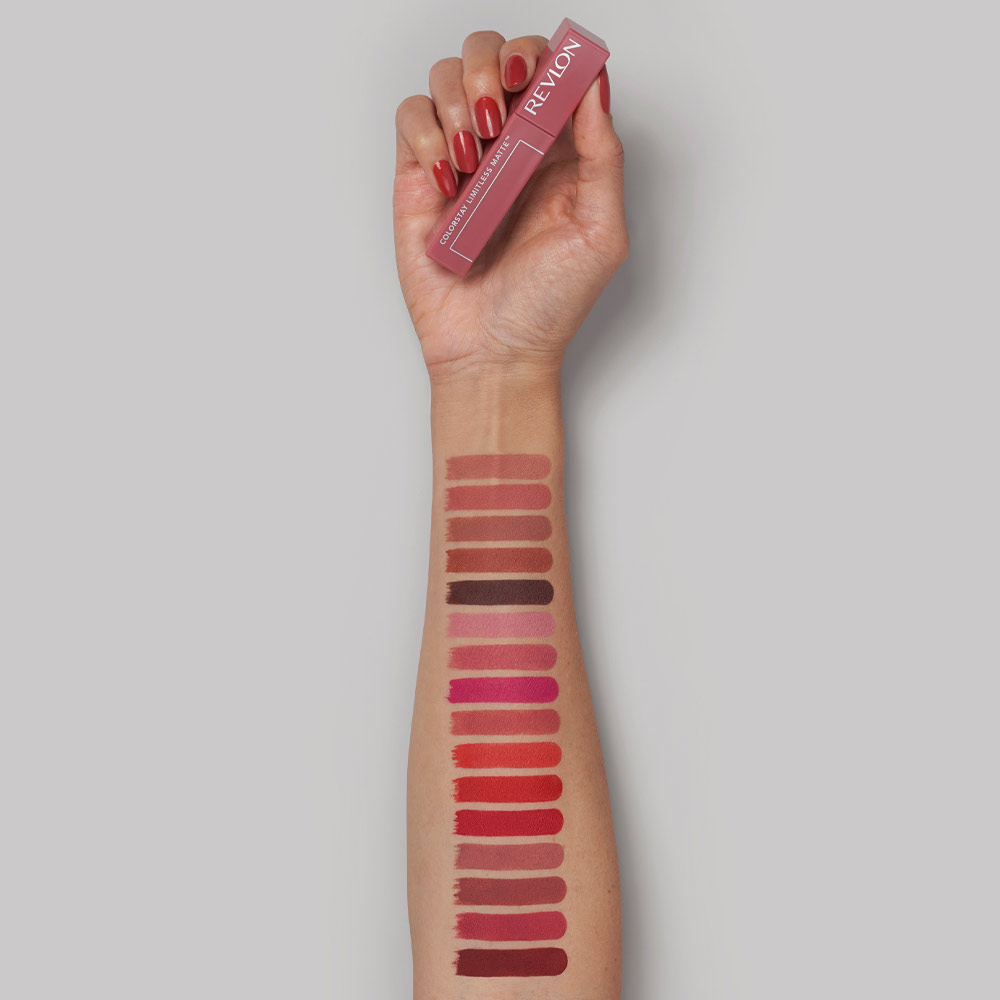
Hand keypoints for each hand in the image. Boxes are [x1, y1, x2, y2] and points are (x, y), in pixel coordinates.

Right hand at [393, 31, 627, 381]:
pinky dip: (426, 133)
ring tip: (475, 157)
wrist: (493, 353)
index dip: (540, 56)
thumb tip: (594, 85)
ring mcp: (462, 160)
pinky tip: (448, 176)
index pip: (547, 70)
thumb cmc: (549, 306)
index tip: (536, 78)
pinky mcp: (420, 180)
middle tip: (501, 112)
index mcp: (558, 151)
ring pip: (447, 77)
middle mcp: (509, 146)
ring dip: (459, 99)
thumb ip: (604, 156)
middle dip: (493, 64)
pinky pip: (410, 120)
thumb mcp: (601, 233)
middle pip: (491, 54)